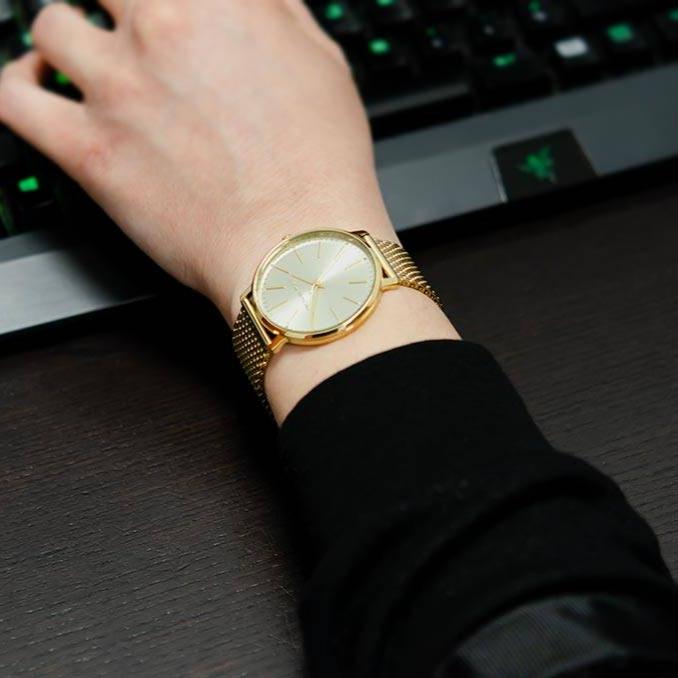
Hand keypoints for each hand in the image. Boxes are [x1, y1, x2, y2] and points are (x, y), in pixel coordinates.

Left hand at [0, 0, 396, 323]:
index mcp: (217, 0)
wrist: (298, 247)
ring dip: (66, 42)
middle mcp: (160, 27)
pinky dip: (20, 86)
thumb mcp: (323, 64)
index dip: (157, 2)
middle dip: (115, 8)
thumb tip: (253, 2)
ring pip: (51, 27)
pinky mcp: (89, 150)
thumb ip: (277, 13)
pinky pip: (15, 98)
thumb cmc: (321, 169)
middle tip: (128, 34)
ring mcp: (116, 87)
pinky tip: (39, 90)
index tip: (161, 16)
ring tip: (80, 63)